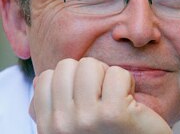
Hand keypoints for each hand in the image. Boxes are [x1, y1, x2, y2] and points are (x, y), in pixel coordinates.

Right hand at [29, 57, 171, 133]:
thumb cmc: (109, 133)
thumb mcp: (73, 124)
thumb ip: (53, 105)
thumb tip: (39, 79)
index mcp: (49, 126)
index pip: (45, 78)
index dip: (71, 79)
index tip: (87, 96)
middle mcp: (62, 125)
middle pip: (67, 66)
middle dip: (88, 73)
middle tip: (103, 94)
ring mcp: (86, 119)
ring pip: (89, 64)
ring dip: (107, 75)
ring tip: (115, 96)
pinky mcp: (113, 112)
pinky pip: (116, 73)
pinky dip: (127, 81)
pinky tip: (130, 101)